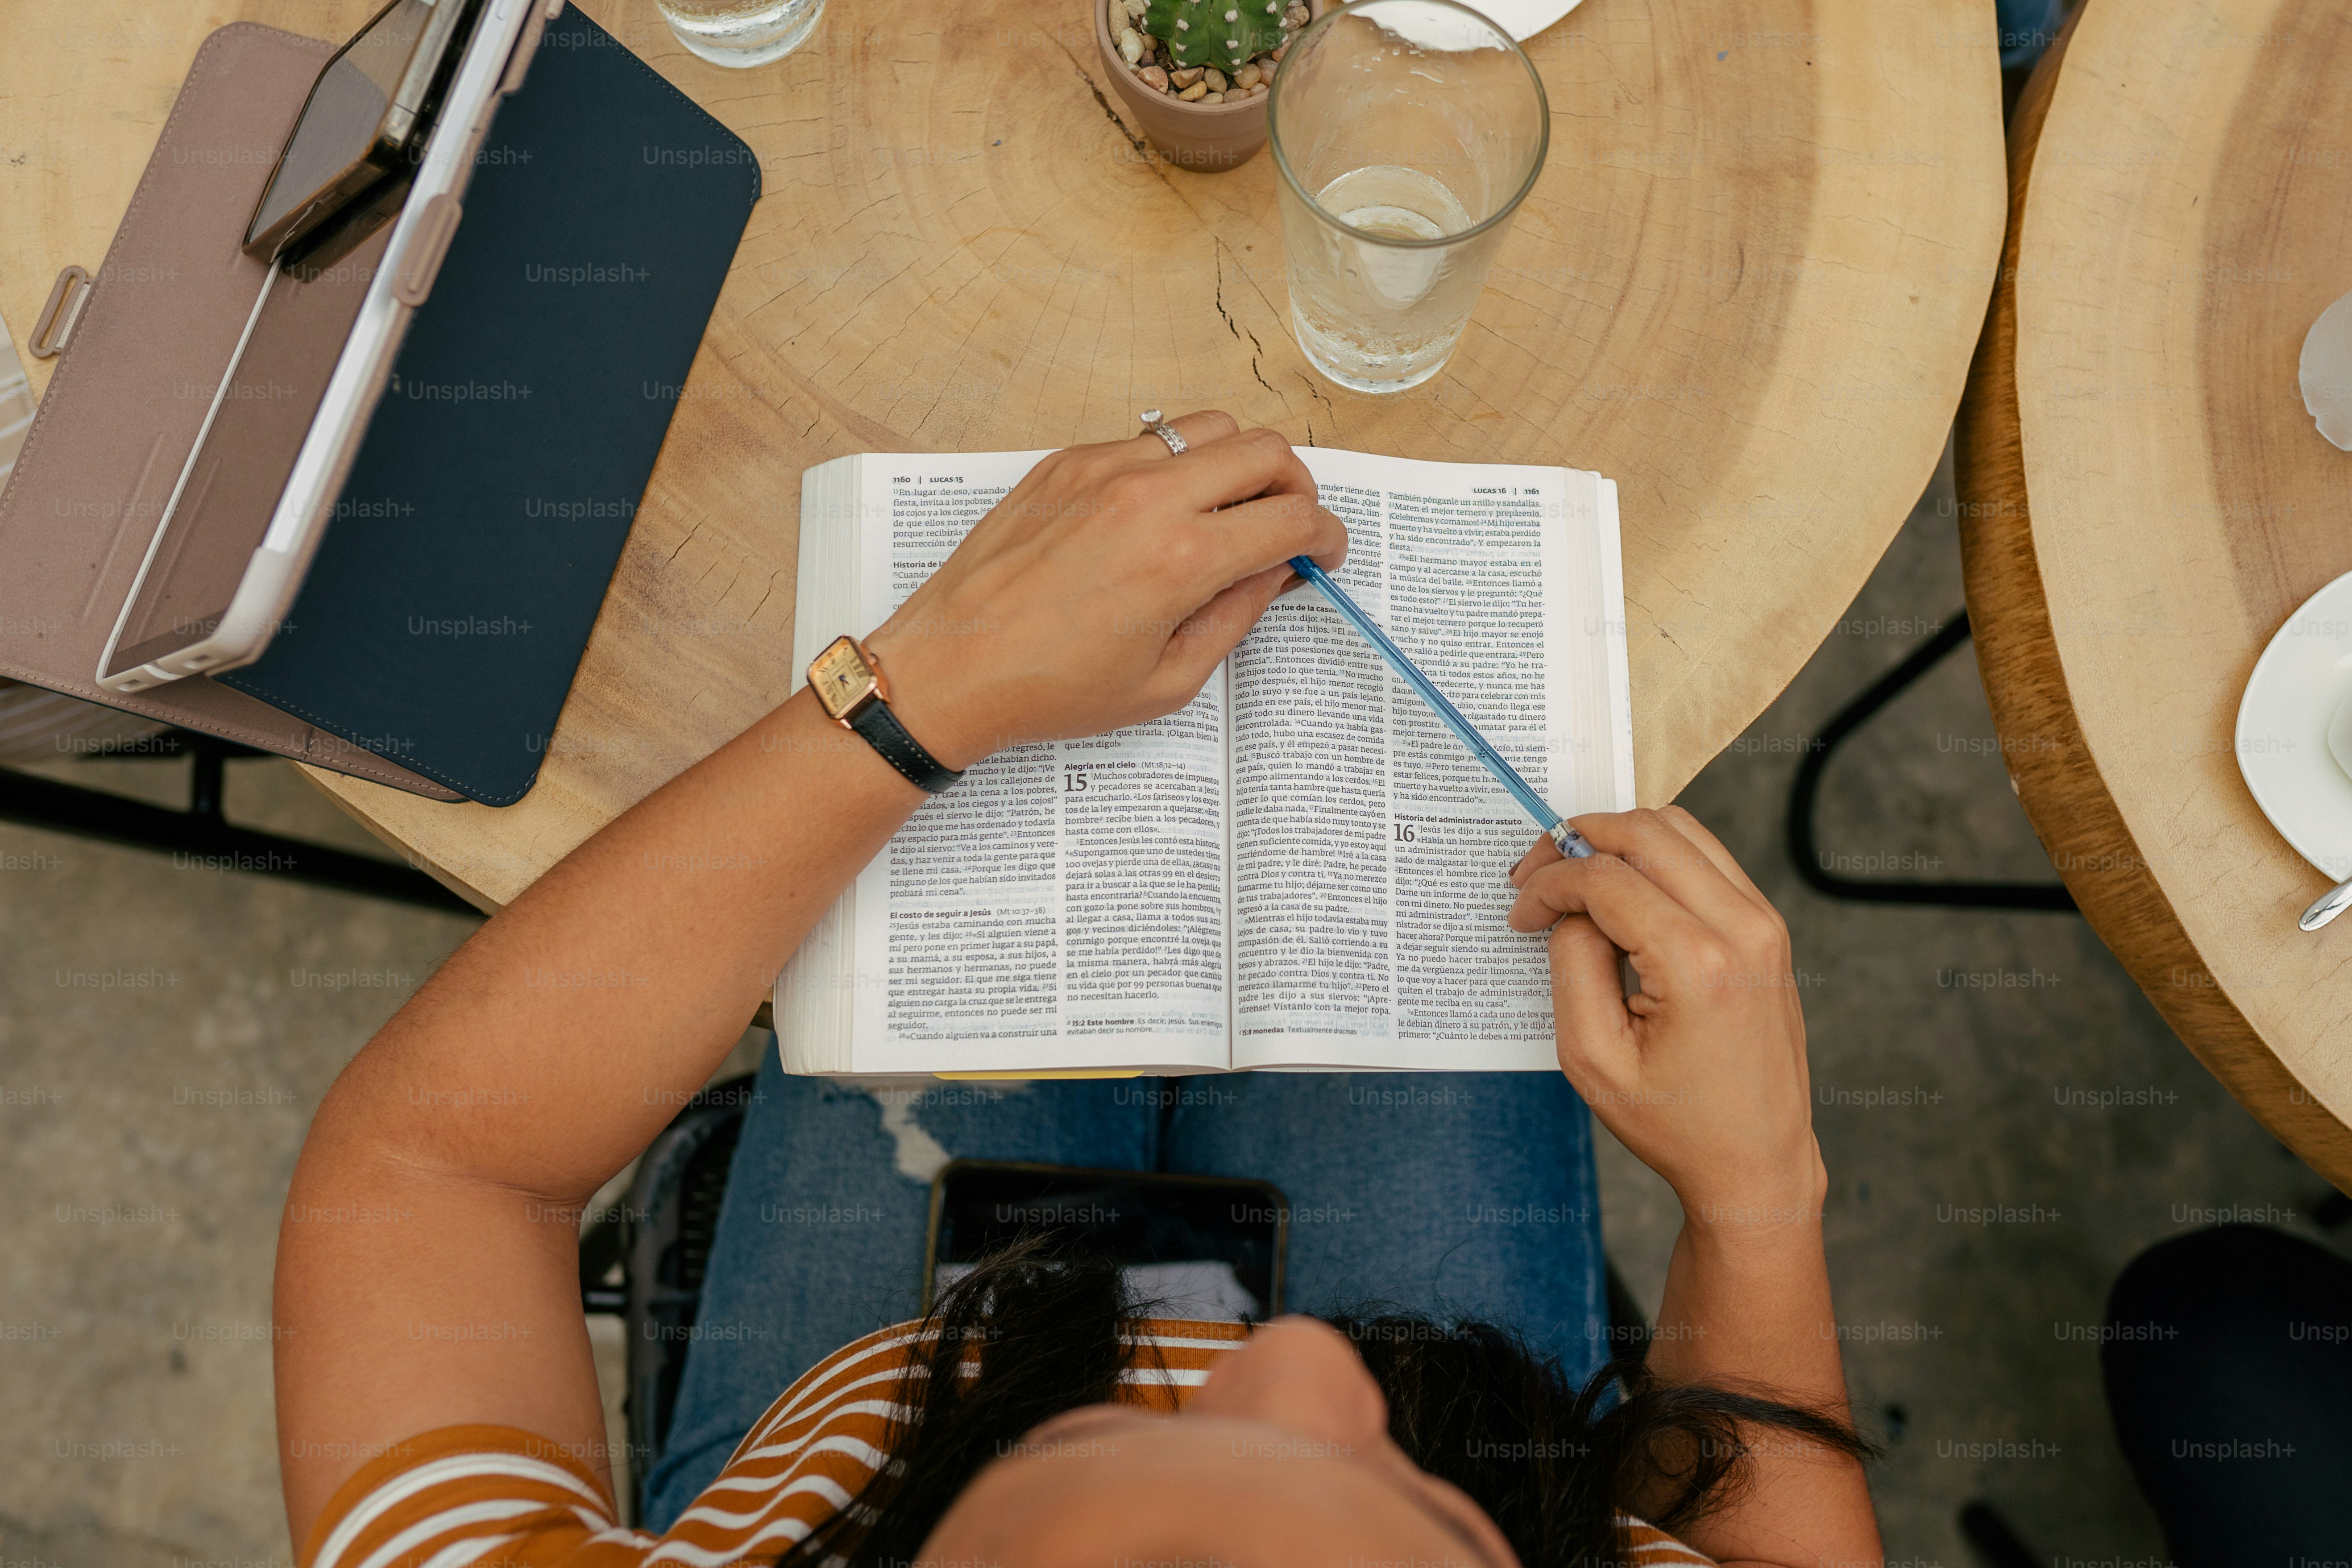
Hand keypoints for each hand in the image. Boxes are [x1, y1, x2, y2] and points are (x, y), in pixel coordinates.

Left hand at [859, 411, 1345, 770]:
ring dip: (1237, 463)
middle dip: (1296, 485)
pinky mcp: (1066, 461)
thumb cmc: (1052, 688)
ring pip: (1208, 427)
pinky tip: (1157, 515)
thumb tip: (1276, 570)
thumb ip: (1236, 615)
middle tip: (1288, 524)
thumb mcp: (1169, 679)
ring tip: (1227, 512)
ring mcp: (1104, 468)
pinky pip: (1146, 440)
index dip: (1325, 535)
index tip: (1323, 551)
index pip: (1293, 517)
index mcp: (1183, 558)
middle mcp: (1149, 497)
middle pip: (1265, 449)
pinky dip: (1173, 467)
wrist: (952, 667)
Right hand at [1507, 806, 1824, 1241]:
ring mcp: (1764, 924)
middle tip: (1535, 874)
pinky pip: (1705, 857)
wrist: (1757, 1159)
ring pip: (1679, 829)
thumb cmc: (1675, 1122)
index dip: (1548, 883)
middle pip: (1645, 831)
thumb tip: (1568, 907)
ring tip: (1573, 876)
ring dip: (1616, 839)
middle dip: (1576, 839)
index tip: (1520, 913)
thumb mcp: (1594, 1056)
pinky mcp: (1768, 929)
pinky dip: (1653, 856)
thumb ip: (1572, 965)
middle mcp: (1742, 930)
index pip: (1605, 878)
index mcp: (1699, 965)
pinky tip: (1620, 892)